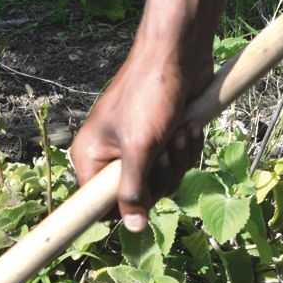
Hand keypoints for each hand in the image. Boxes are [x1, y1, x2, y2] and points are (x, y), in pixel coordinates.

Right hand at [71, 42, 210, 231]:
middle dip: (162, 176)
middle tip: (165, 151)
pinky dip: (188, 148)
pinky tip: (190, 127)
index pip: (100, 204)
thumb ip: (134, 190)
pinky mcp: (162, 140)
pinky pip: (177, 163)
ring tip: (181, 132)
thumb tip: (134, 229)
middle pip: (139, 196)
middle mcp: (112, 156)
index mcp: (92, 157)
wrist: (178, 54)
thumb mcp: (140, 147)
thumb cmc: (150, 94)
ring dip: (179, 160)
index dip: (122, 210)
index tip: (140, 209)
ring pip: (164, 180)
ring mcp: (138, 148)